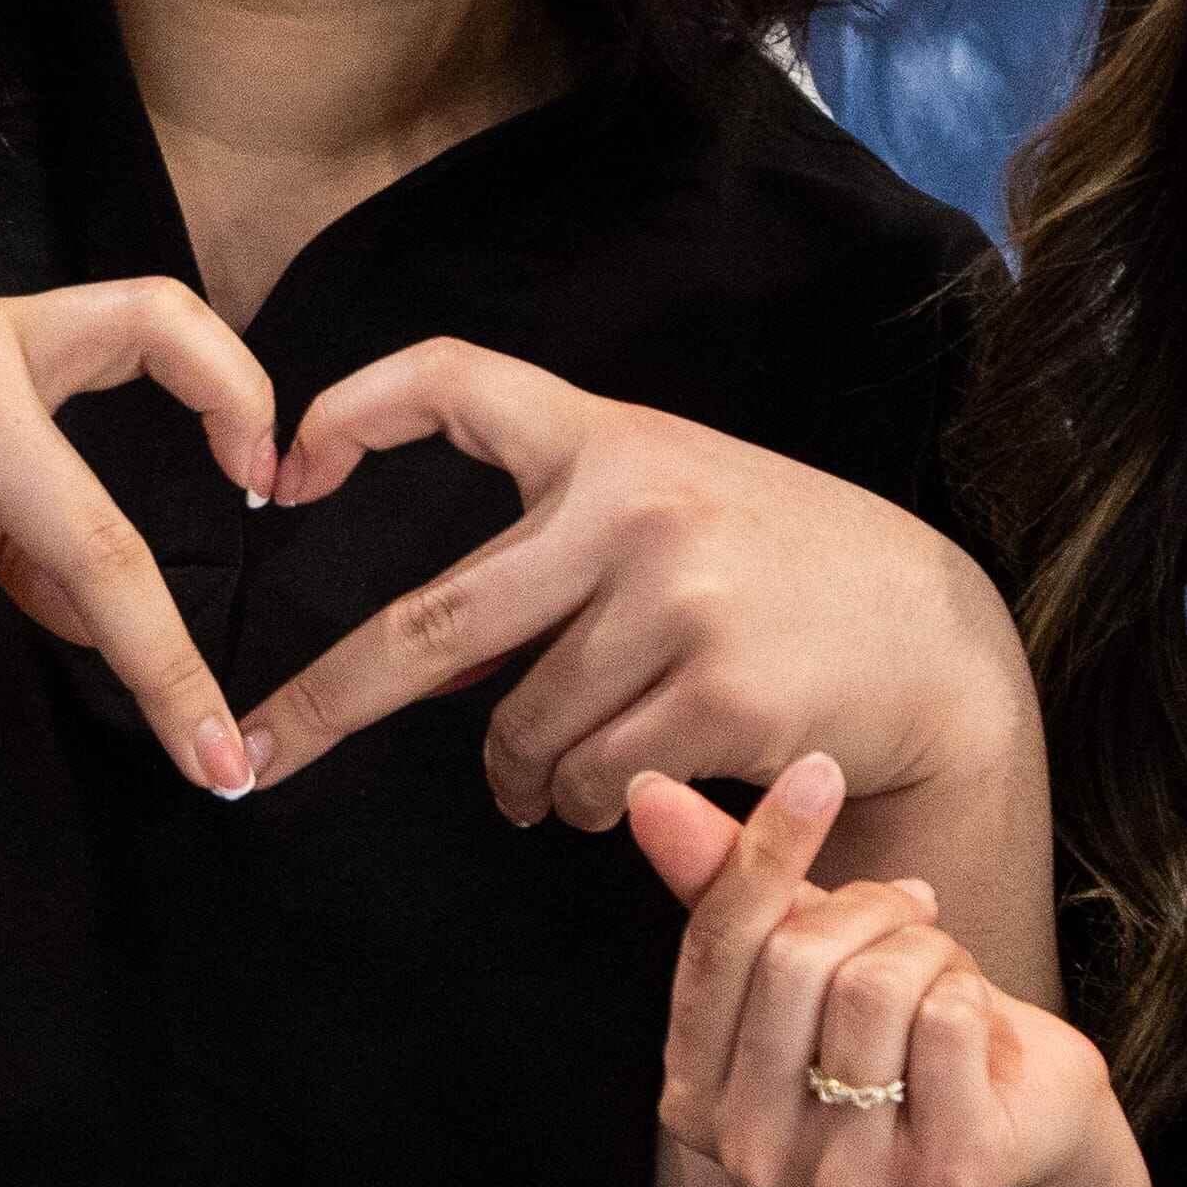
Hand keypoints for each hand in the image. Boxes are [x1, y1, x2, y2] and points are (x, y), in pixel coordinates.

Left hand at [236, 340, 1026, 825]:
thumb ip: (544, 563)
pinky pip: (588, 781)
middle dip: (327, 703)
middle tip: (256, 755)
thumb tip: (408, 674)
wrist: (930, 634)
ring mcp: (677, 602)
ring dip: (515, 779)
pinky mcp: (718, 696)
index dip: (351, 412)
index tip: (280, 471)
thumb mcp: (666, 514)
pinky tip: (613, 792)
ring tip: (549, 781)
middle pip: (432, 626)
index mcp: (608, 438)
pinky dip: (579, 805)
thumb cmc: (776, 570)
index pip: (454, 381)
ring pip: (517, 732)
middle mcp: (634, 507)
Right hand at [631, 760, 1112, 1186]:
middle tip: (911, 911)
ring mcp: (845, 1184)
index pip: (714, 948)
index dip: (766, 848)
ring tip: (939, 975)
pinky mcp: (943, 1178)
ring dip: (926, 951)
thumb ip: (719, 881)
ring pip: (874, 987)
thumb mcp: (802, 946)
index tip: (818, 772)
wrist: (1017, 1112)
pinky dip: (971, 991)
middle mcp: (751, 1160)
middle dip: (869, 908)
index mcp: (691, 1101)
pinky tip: (976, 1026)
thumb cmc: (895, 1024)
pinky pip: (947, 1022)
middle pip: (793, 962)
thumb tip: (644, 791)